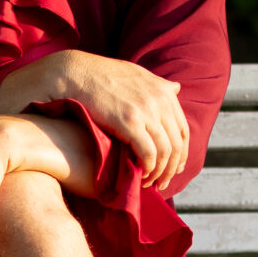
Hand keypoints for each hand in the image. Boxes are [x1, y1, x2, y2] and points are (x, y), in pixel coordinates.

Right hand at [0, 51, 190, 191]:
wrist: (74, 73)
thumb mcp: (135, 73)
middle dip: (172, 167)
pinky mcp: (130, 122)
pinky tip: (141, 176)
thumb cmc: (100, 76)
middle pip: (177, 143)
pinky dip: (148, 168)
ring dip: (160, 172)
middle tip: (163, 182)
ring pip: (165, 151)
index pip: (183, 129)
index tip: (174, 168)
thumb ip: (157, 84)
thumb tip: (176, 88)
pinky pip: (149, 153)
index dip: (181, 153)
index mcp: (163, 91)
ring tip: (150, 183)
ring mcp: (146, 110)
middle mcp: (160, 100)